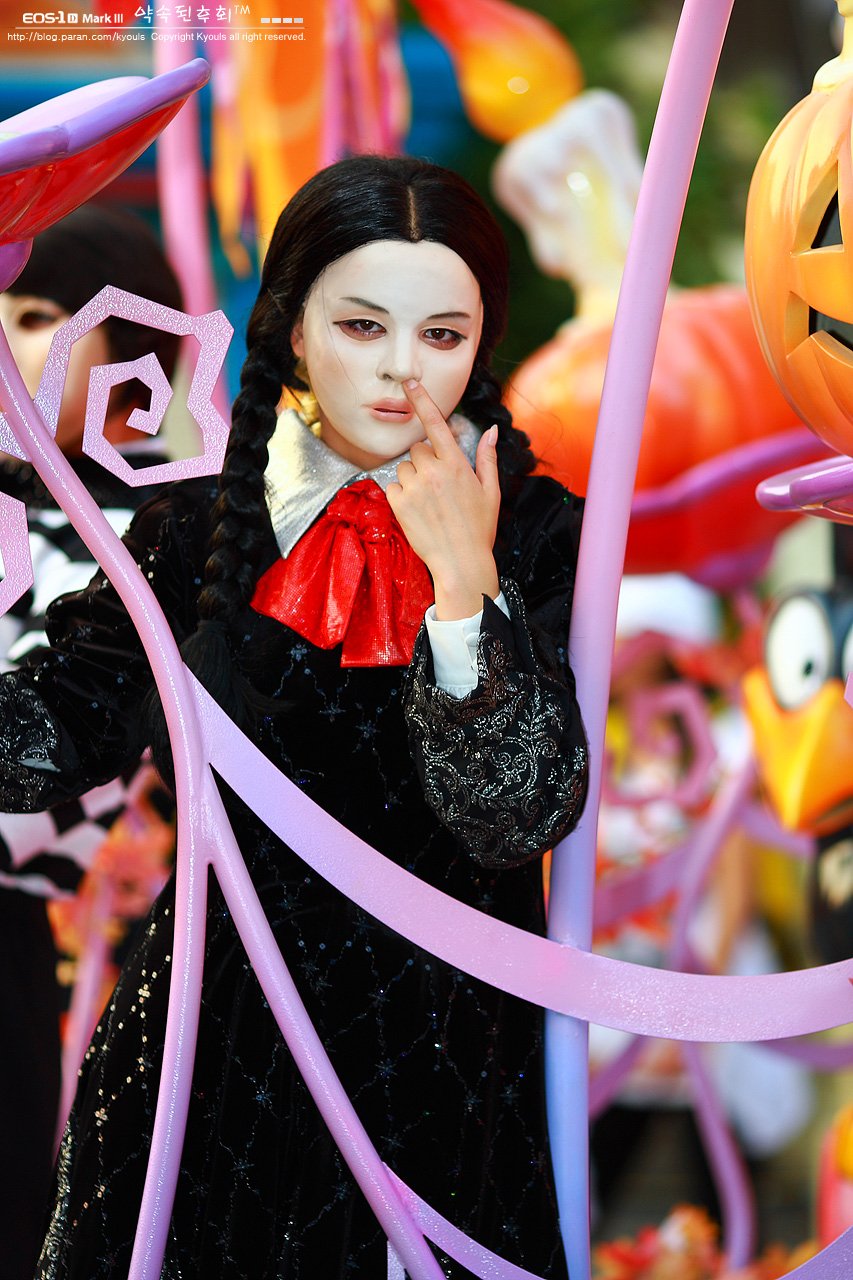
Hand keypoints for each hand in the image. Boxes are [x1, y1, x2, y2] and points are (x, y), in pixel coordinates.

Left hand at [386, 379, 500, 619]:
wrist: (460, 563)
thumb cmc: (479, 528)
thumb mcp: (491, 492)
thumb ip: (487, 458)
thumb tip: (492, 430)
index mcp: (457, 464)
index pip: (435, 424)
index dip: (422, 400)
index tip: (409, 382)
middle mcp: (433, 471)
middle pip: (418, 447)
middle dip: (425, 459)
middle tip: (439, 485)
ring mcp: (414, 486)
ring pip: (405, 466)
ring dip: (413, 477)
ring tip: (429, 502)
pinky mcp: (398, 502)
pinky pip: (394, 485)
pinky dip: (403, 494)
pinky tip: (418, 511)